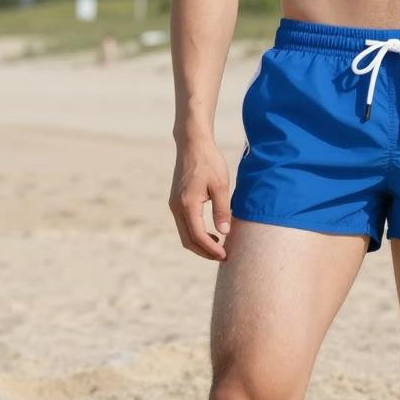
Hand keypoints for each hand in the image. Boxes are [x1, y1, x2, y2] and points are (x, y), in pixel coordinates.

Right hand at [168, 139, 232, 260]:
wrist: (193, 144)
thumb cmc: (209, 162)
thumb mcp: (220, 185)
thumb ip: (222, 210)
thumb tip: (224, 232)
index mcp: (187, 205)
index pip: (198, 236)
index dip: (211, 249)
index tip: (225, 255)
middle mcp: (176, 207)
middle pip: (188, 241)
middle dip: (204, 252)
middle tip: (223, 256)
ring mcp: (174, 205)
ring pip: (184, 234)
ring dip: (200, 244)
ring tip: (219, 246)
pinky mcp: (176, 201)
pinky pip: (184, 224)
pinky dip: (195, 233)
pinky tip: (211, 232)